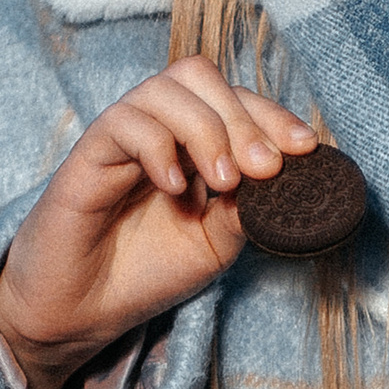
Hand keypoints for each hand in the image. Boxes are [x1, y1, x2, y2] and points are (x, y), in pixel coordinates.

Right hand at [0, 59, 320, 388]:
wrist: (82, 311)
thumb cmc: (146, 271)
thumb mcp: (216, 243)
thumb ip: (245, 207)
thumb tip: (281, 179)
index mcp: (193, 142)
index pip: (235, 100)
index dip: (273, 115)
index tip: (306, 150)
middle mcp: (158, 129)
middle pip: (201, 77)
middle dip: (244, 117)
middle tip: (265, 169)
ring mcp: (123, 137)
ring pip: (165, 89)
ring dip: (207, 129)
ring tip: (224, 182)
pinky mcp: (88, 155)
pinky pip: (124, 123)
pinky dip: (159, 147)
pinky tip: (175, 189)